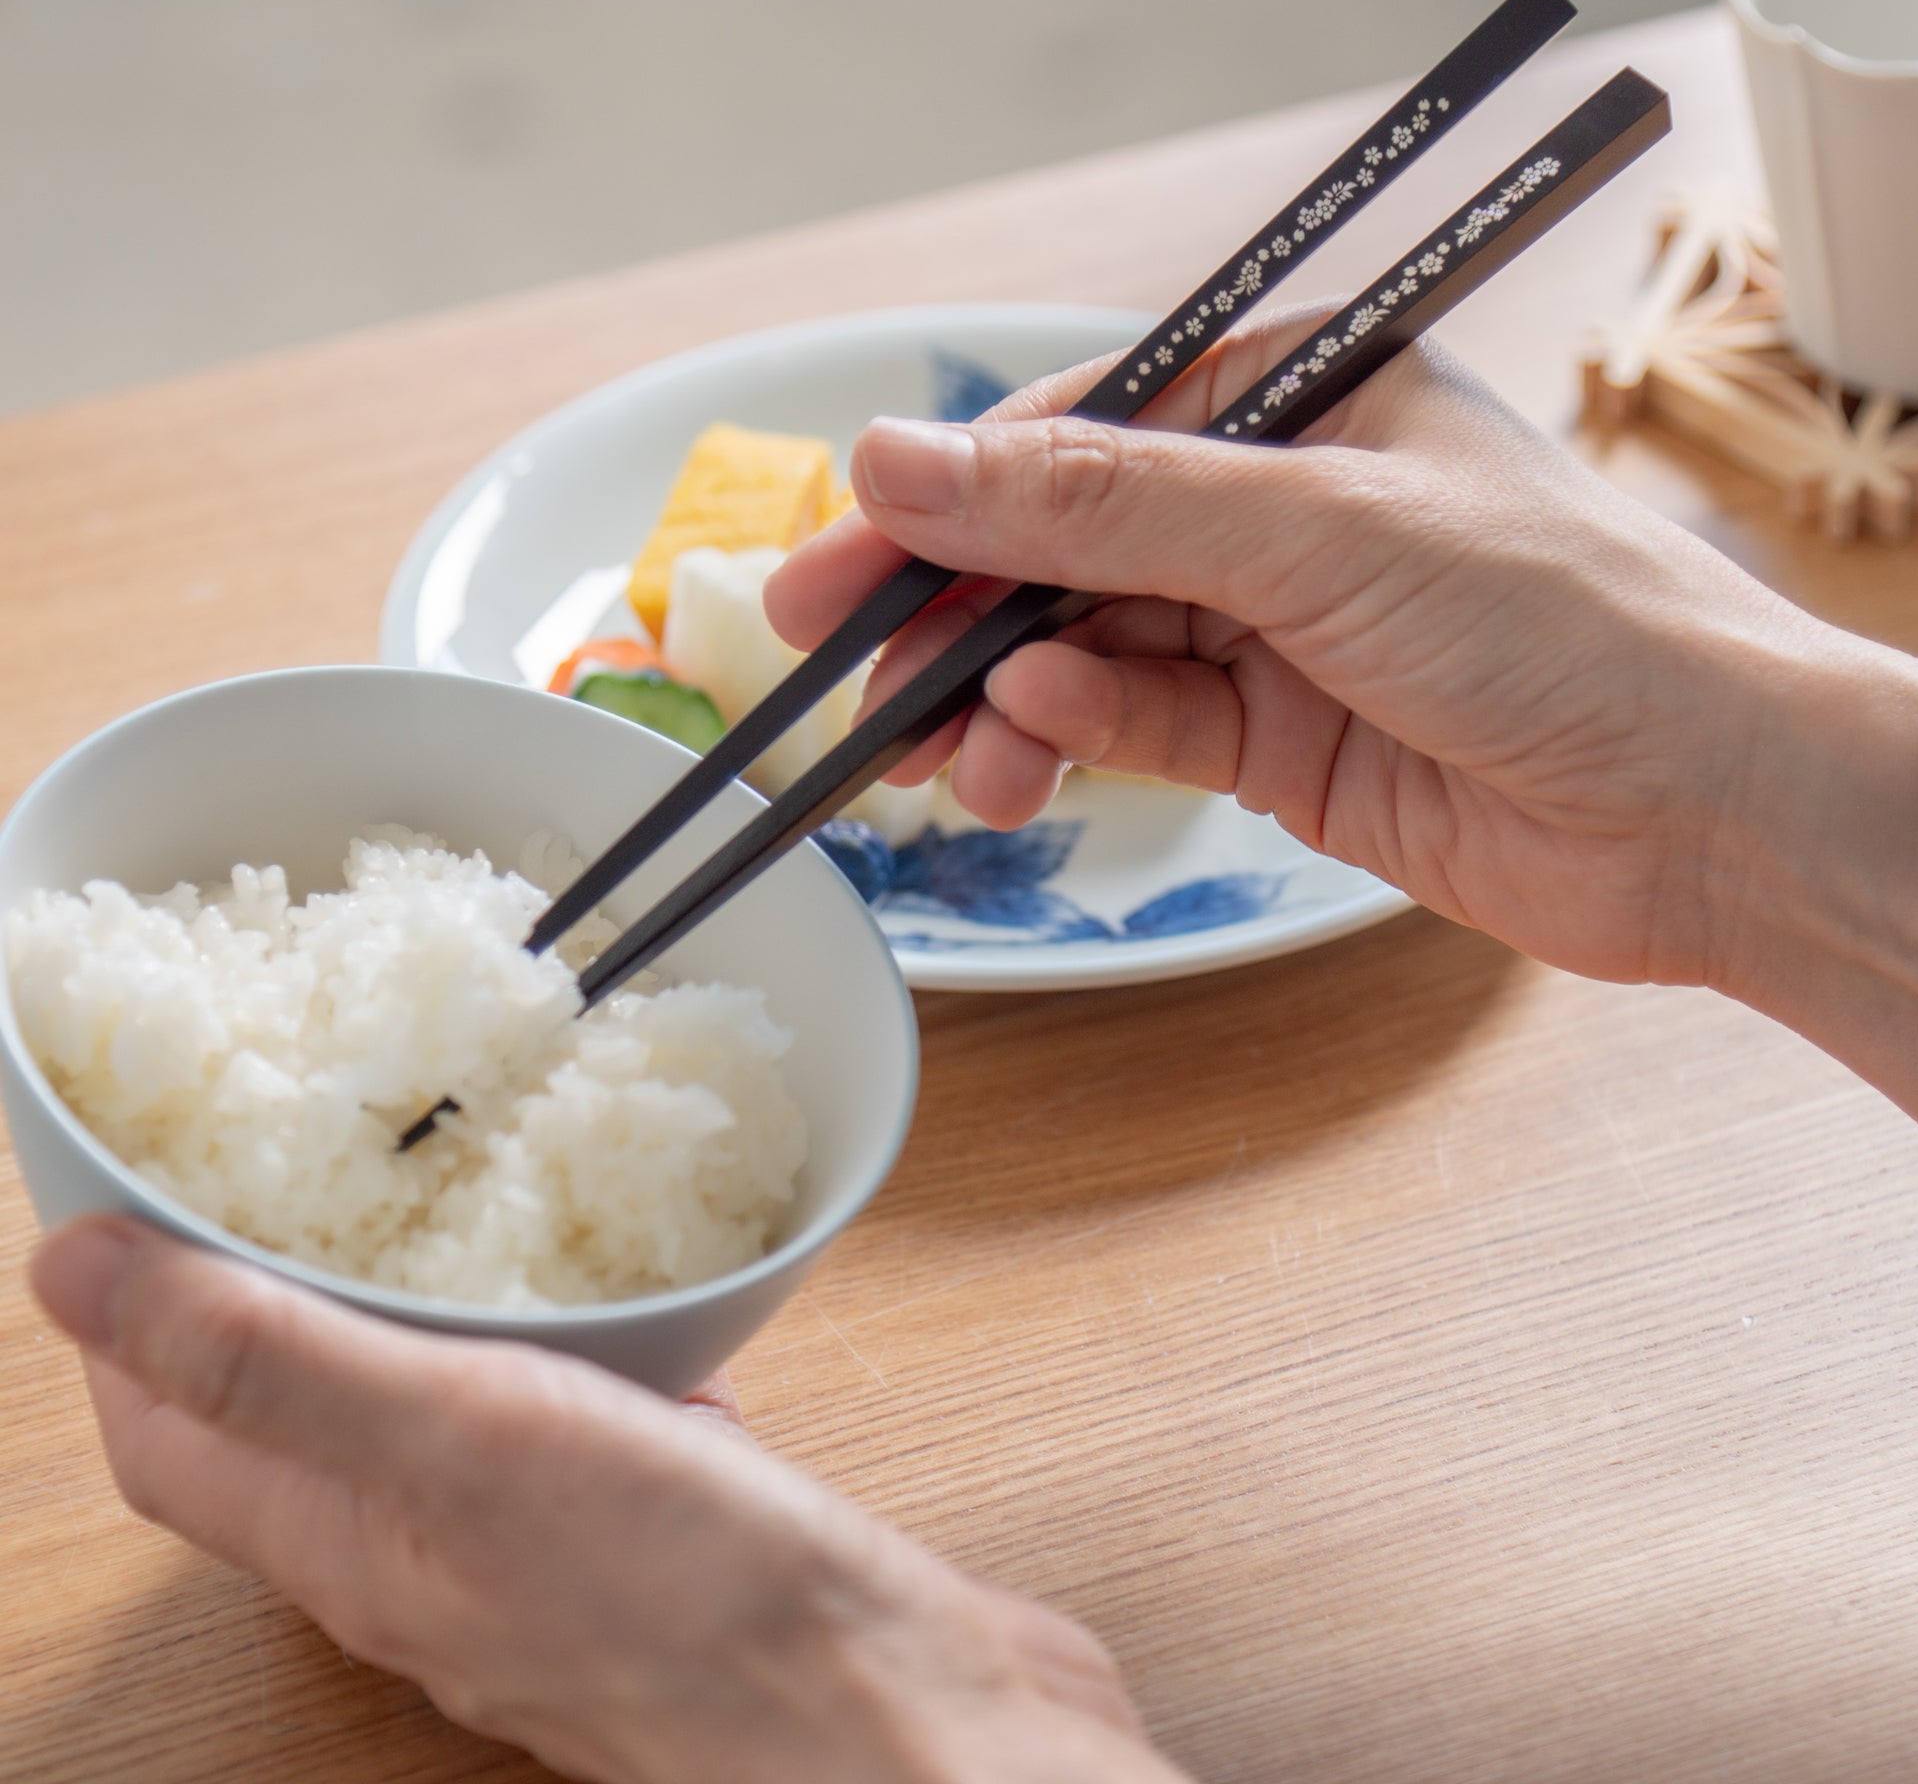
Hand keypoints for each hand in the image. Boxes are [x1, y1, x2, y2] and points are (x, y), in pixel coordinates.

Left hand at [31, 1217, 1185, 1783]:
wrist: (882, 1700)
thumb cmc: (679, 1594)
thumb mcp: (454, 1441)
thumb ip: (274, 1360)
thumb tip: (73, 1273)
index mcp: (349, 1541)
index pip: (171, 1439)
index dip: (124, 1331)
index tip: (128, 1208)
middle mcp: (424, 1556)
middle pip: (288, 1427)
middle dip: (255, 1304)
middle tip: (271, 1172)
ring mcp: (537, 1544)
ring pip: (426, 1418)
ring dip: (401, 1314)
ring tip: (423, 1202)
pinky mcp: (640, 1526)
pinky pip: (552, 1419)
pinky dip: (538, 1342)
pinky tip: (598, 1289)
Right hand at [770, 315, 1837, 990]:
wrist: (1703, 814)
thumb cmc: (1556, 620)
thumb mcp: (1312, 530)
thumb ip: (1100, 502)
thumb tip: (900, 456)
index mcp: (1301, 395)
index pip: (1080, 426)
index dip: (946, 489)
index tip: (836, 551)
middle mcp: (1278, 504)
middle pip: (1062, 540)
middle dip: (950, 605)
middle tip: (837, 668)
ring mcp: (1274, 626)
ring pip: (1082, 644)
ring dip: (999, 694)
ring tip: (941, 755)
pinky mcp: (1277, 738)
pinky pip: (1137, 721)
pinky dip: (1077, 735)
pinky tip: (1038, 751)